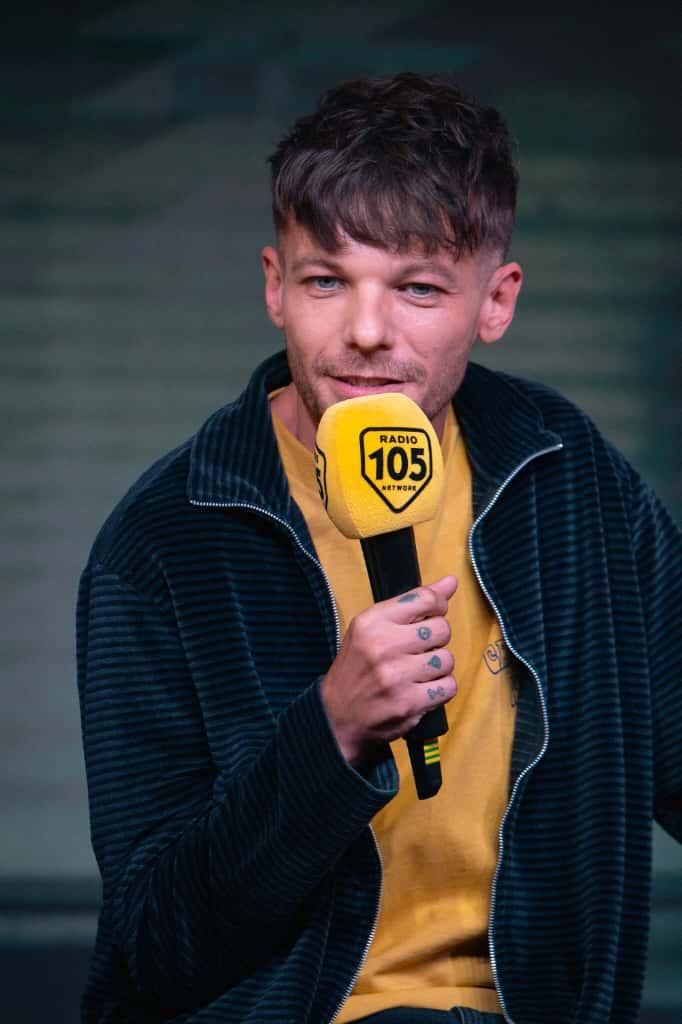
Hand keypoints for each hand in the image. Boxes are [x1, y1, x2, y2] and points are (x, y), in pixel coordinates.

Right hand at [320, 575, 456, 766]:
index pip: (425, 599)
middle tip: (419, 649)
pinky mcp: (409, 703)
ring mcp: (397, 676)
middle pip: (442, 629)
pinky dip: (440, 688)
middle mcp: (383, 646)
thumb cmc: (357, 668)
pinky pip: (448, 686)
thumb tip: (450, 582)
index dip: (438, 605)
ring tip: (418, 672)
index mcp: (372, 621)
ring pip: (447, 659)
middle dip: (436, 639)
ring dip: (438, 667)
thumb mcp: (371, 628)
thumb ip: (411, 603)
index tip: (433, 614)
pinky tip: (422, 689)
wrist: (336, 716)